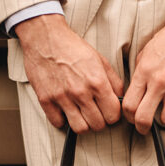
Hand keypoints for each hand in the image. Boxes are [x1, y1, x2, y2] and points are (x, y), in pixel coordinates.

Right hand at [15, 14, 123, 132]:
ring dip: (83, 124)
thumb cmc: (72, 47)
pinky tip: (65, 110)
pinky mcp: (46, 100)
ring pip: (80, 129)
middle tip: (96, 112)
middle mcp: (80, 92)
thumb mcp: (100, 60)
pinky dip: (63, 120)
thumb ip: (113, 81)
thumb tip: (120, 99)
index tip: (109, 111)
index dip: (113, 115)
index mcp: (97, 81)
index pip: (113, 115)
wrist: (44, 37)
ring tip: (82, 114)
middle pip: (98, 125)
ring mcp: (62, 97)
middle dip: (100, 121)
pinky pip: (58, 123)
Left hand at [122, 3, 164, 134]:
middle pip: (144, 118)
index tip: (132, 118)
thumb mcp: (145, 53)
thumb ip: (139, 75)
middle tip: (145, 128)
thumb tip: (133, 96)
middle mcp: (160, 80)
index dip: (128, 117)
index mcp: (144, 72)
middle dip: (142, 128)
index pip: (128, 105)